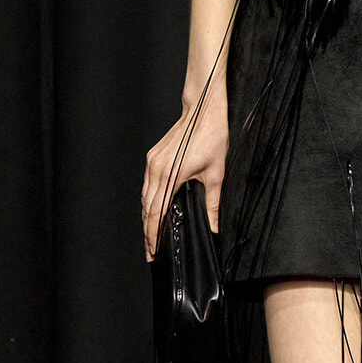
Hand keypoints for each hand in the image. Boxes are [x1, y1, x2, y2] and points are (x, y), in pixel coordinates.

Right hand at [142, 91, 227, 261]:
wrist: (203, 110)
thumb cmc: (212, 138)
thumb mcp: (217, 174)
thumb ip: (213, 204)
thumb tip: (215, 227)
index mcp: (171, 175)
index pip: (157, 213)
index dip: (153, 235)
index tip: (153, 252)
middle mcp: (156, 169)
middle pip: (146, 208)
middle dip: (147, 232)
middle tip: (151, 252)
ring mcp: (152, 162)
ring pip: (144, 197)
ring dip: (147, 217)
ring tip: (151, 236)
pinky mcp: (152, 157)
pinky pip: (146, 185)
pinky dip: (149, 201)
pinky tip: (154, 211)